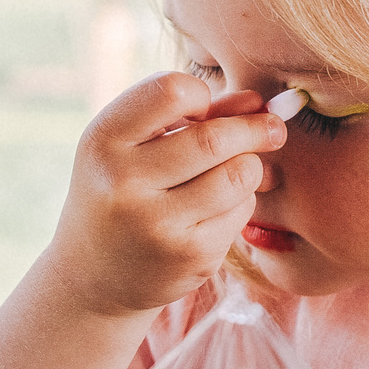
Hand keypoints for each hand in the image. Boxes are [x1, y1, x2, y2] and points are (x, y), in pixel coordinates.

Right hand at [44, 73, 285, 318]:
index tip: (203, 110)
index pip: (171, 91)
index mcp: (102, 141)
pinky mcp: (189, 255)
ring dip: (250, 167)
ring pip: (239, 174)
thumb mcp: (136, 147)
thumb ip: (192, 116)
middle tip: (272, 128)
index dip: (199, 94)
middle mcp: (122, 182)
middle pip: (214, 138)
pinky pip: (241, 210)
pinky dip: (241, 202)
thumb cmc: (123, 193)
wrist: (96, 277)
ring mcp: (156, 224)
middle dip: (254, 129)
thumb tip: (257, 101)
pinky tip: (217, 209)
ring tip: (237, 170)